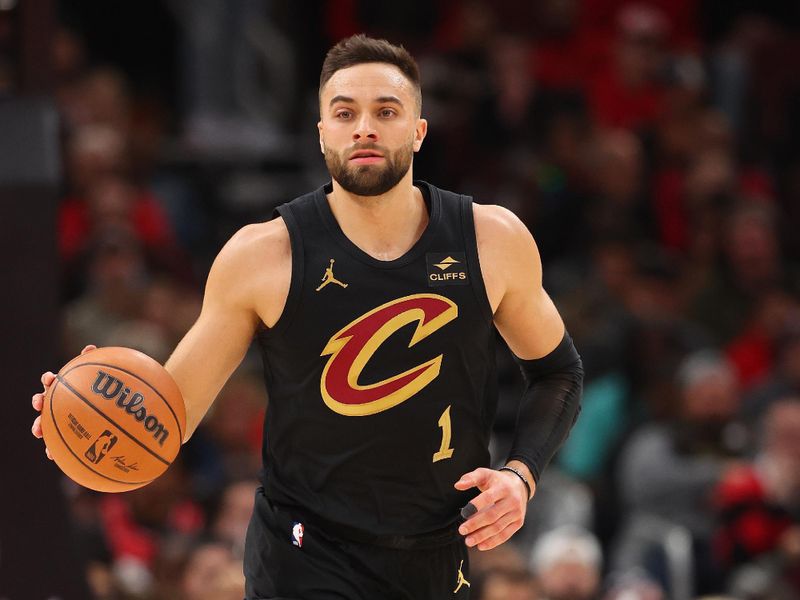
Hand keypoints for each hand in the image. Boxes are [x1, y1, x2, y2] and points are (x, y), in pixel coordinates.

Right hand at [31, 345, 96, 459]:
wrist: (111, 415)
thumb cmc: (105, 395)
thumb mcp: (103, 380)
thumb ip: (96, 364)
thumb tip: (89, 348)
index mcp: (67, 389)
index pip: (54, 381)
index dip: (49, 380)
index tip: (50, 378)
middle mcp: (60, 403)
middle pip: (44, 401)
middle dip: (39, 401)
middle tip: (39, 402)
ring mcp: (60, 420)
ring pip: (44, 423)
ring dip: (38, 426)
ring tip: (38, 431)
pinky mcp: (64, 437)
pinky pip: (55, 445)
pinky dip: (51, 450)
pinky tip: (51, 455)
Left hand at [453, 464, 531, 550]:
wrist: (519, 486)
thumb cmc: (497, 481)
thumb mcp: (485, 474)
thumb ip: (470, 478)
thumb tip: (458, 485)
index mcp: (503, 487)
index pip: (488, 498)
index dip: (476, 506)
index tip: (463, 513)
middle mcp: (512, 500)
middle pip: (492, 515)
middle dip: (476, 524)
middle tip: (462, 530)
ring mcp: (516, 513)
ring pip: (498, 527)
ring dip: (482, 536)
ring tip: (468, 540)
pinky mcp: (518, 523)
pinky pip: (505, 535)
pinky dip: (492, 542)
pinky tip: (481, 545)